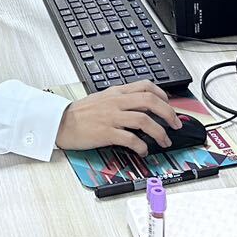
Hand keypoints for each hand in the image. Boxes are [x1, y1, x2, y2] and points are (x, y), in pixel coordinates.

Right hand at [54, 82, 182, 155]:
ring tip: (164, 141)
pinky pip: (130, 138)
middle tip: (176, 124)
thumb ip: (121, 99)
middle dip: (168, 114)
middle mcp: (116, 102)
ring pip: (144, 120)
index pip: (146, 86)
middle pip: (150, 102)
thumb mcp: (102, 98)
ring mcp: (112, 117)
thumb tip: (141, 106)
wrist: (60, 122)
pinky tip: (144, 150)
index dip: (163, 95)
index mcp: (116, 92)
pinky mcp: (106, 133)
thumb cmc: (80, 113)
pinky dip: (142, 146)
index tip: (169, 105)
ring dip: (160, 133)